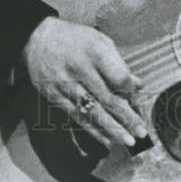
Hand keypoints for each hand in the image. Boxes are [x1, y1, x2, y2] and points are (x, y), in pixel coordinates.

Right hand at [21, 16, 147, 148]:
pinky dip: (94, 130)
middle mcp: (80, 69)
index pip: (119, 78)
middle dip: (127, 119)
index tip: (138, 102)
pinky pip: (77, 117)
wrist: (38, 40)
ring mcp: (65, 84)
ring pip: (93, 112)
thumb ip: (118, 64)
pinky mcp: (54, 96)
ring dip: (113, 130)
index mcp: (95, 51)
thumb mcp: (100, 42)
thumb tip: (137, 86)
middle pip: (108, 99)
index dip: (131, 93)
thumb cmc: (76, 40)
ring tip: (128, 141)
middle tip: (142, 132)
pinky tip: (107, 140)